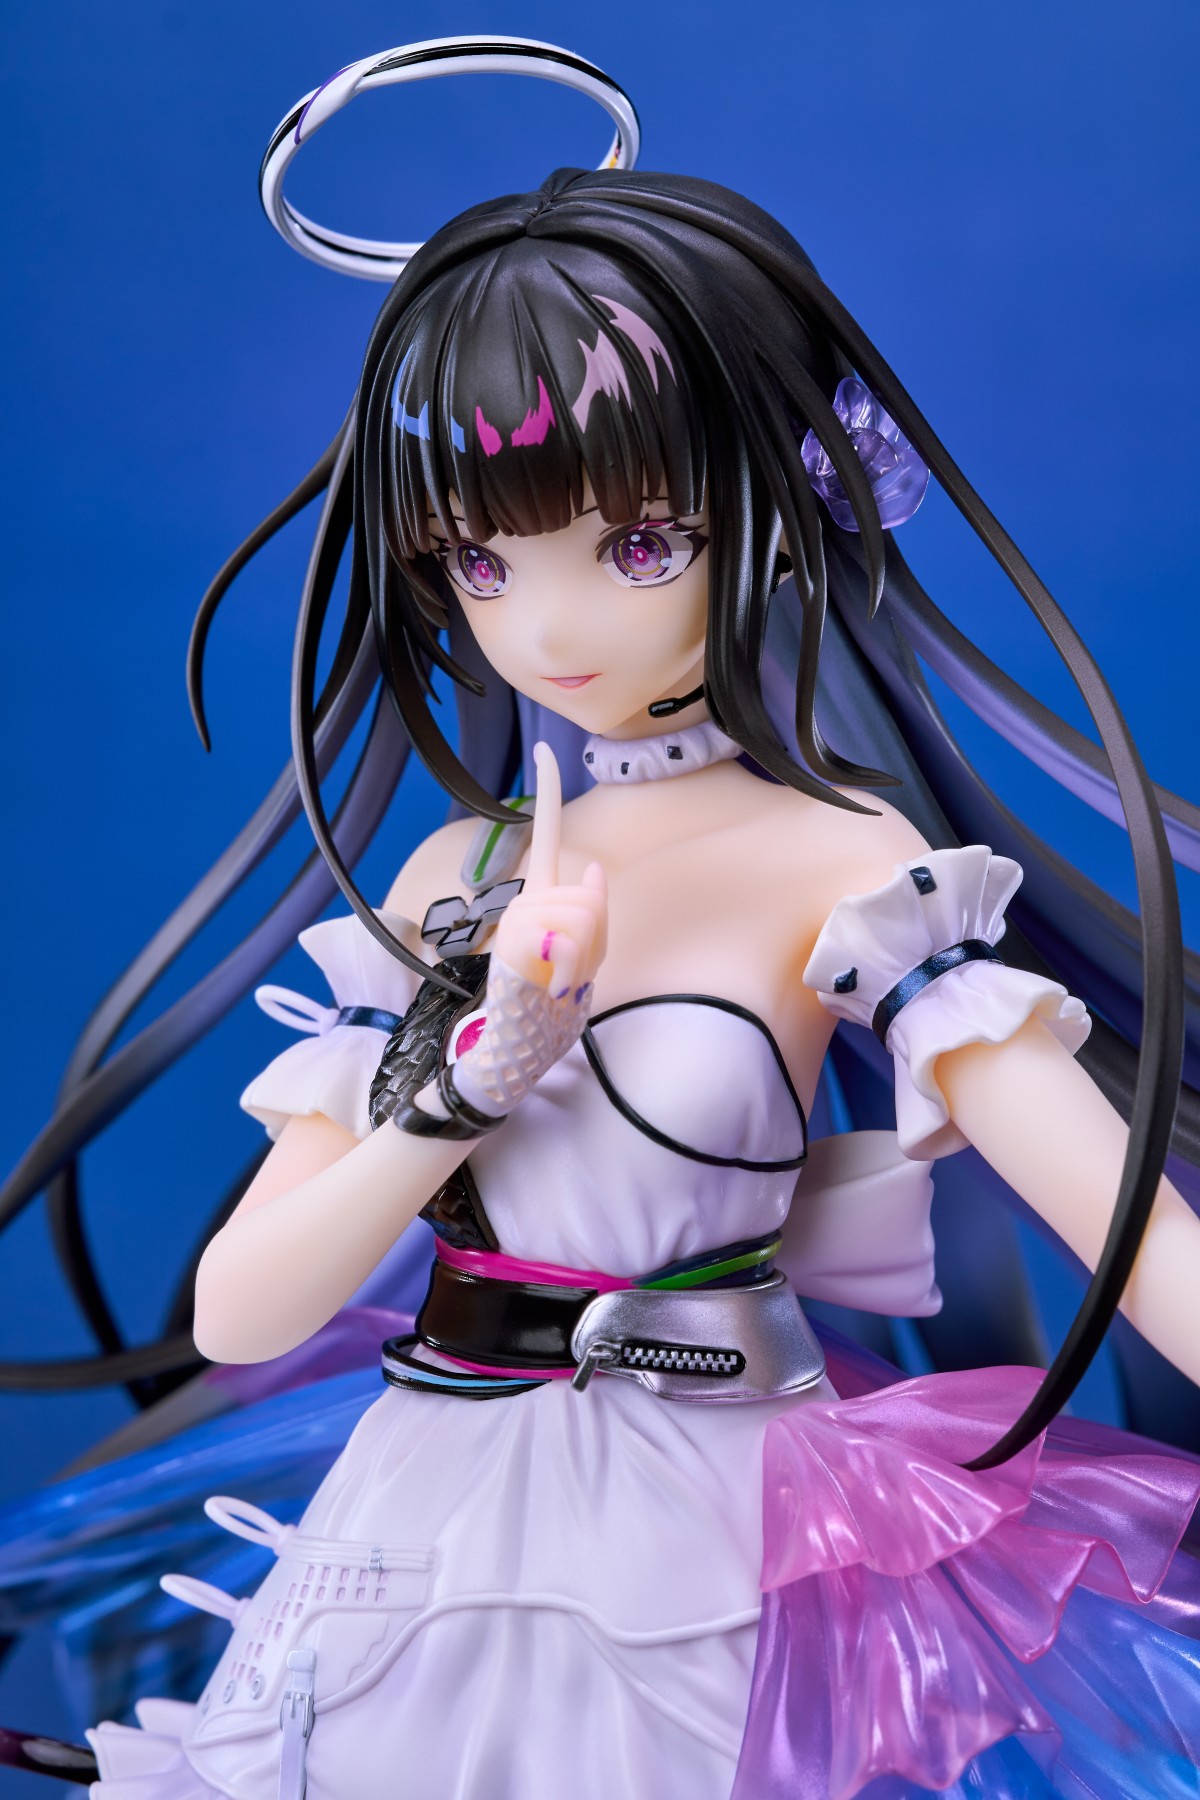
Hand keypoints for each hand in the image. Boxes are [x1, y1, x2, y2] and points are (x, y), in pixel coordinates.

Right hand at [492, 742, 607, 999]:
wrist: (517, 1038)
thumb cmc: (552, 996)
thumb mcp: (586, 951)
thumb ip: (594, 910)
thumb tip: (595, 869)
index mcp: (541, 893)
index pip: (547, 835)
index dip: (546, 792)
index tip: (544, 749)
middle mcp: (525, 898)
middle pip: (592, 899)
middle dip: (597, 939)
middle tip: (571, 970)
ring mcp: (518, 919)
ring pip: (586, 919)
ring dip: (586, 959)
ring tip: (560, 979)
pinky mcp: (515, 941)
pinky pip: (571, 945)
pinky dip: (573, 972)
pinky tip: (553, 986)